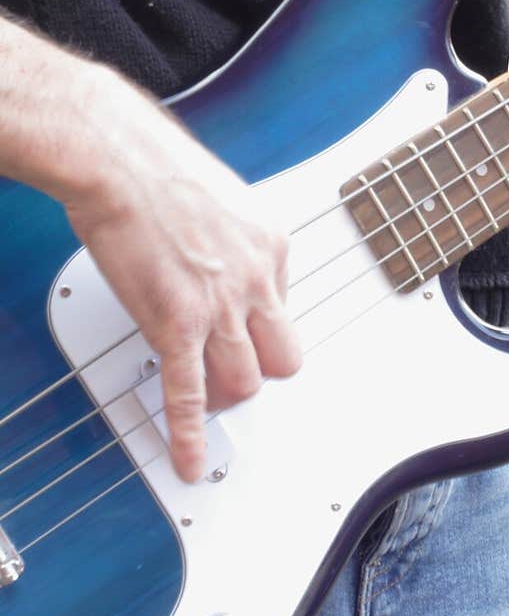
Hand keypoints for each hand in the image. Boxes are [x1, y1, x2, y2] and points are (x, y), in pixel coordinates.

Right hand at [65, 86, 300, 482]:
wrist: (114, 156)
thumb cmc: (153, 166)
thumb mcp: (222, 200)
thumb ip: (232, 242)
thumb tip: (222, 261)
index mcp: (271, 246)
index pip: (285, 311)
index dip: (259, 329)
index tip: (246, 337)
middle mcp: (256, 279)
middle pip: (280, 359)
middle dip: (257, 372)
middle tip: (231, 373)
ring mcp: (219, 306)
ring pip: (244, 382)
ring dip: (223, 396)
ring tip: (203, 399)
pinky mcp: (175, 324)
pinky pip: (189, 394)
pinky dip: (190, 435)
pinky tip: (190, 460)